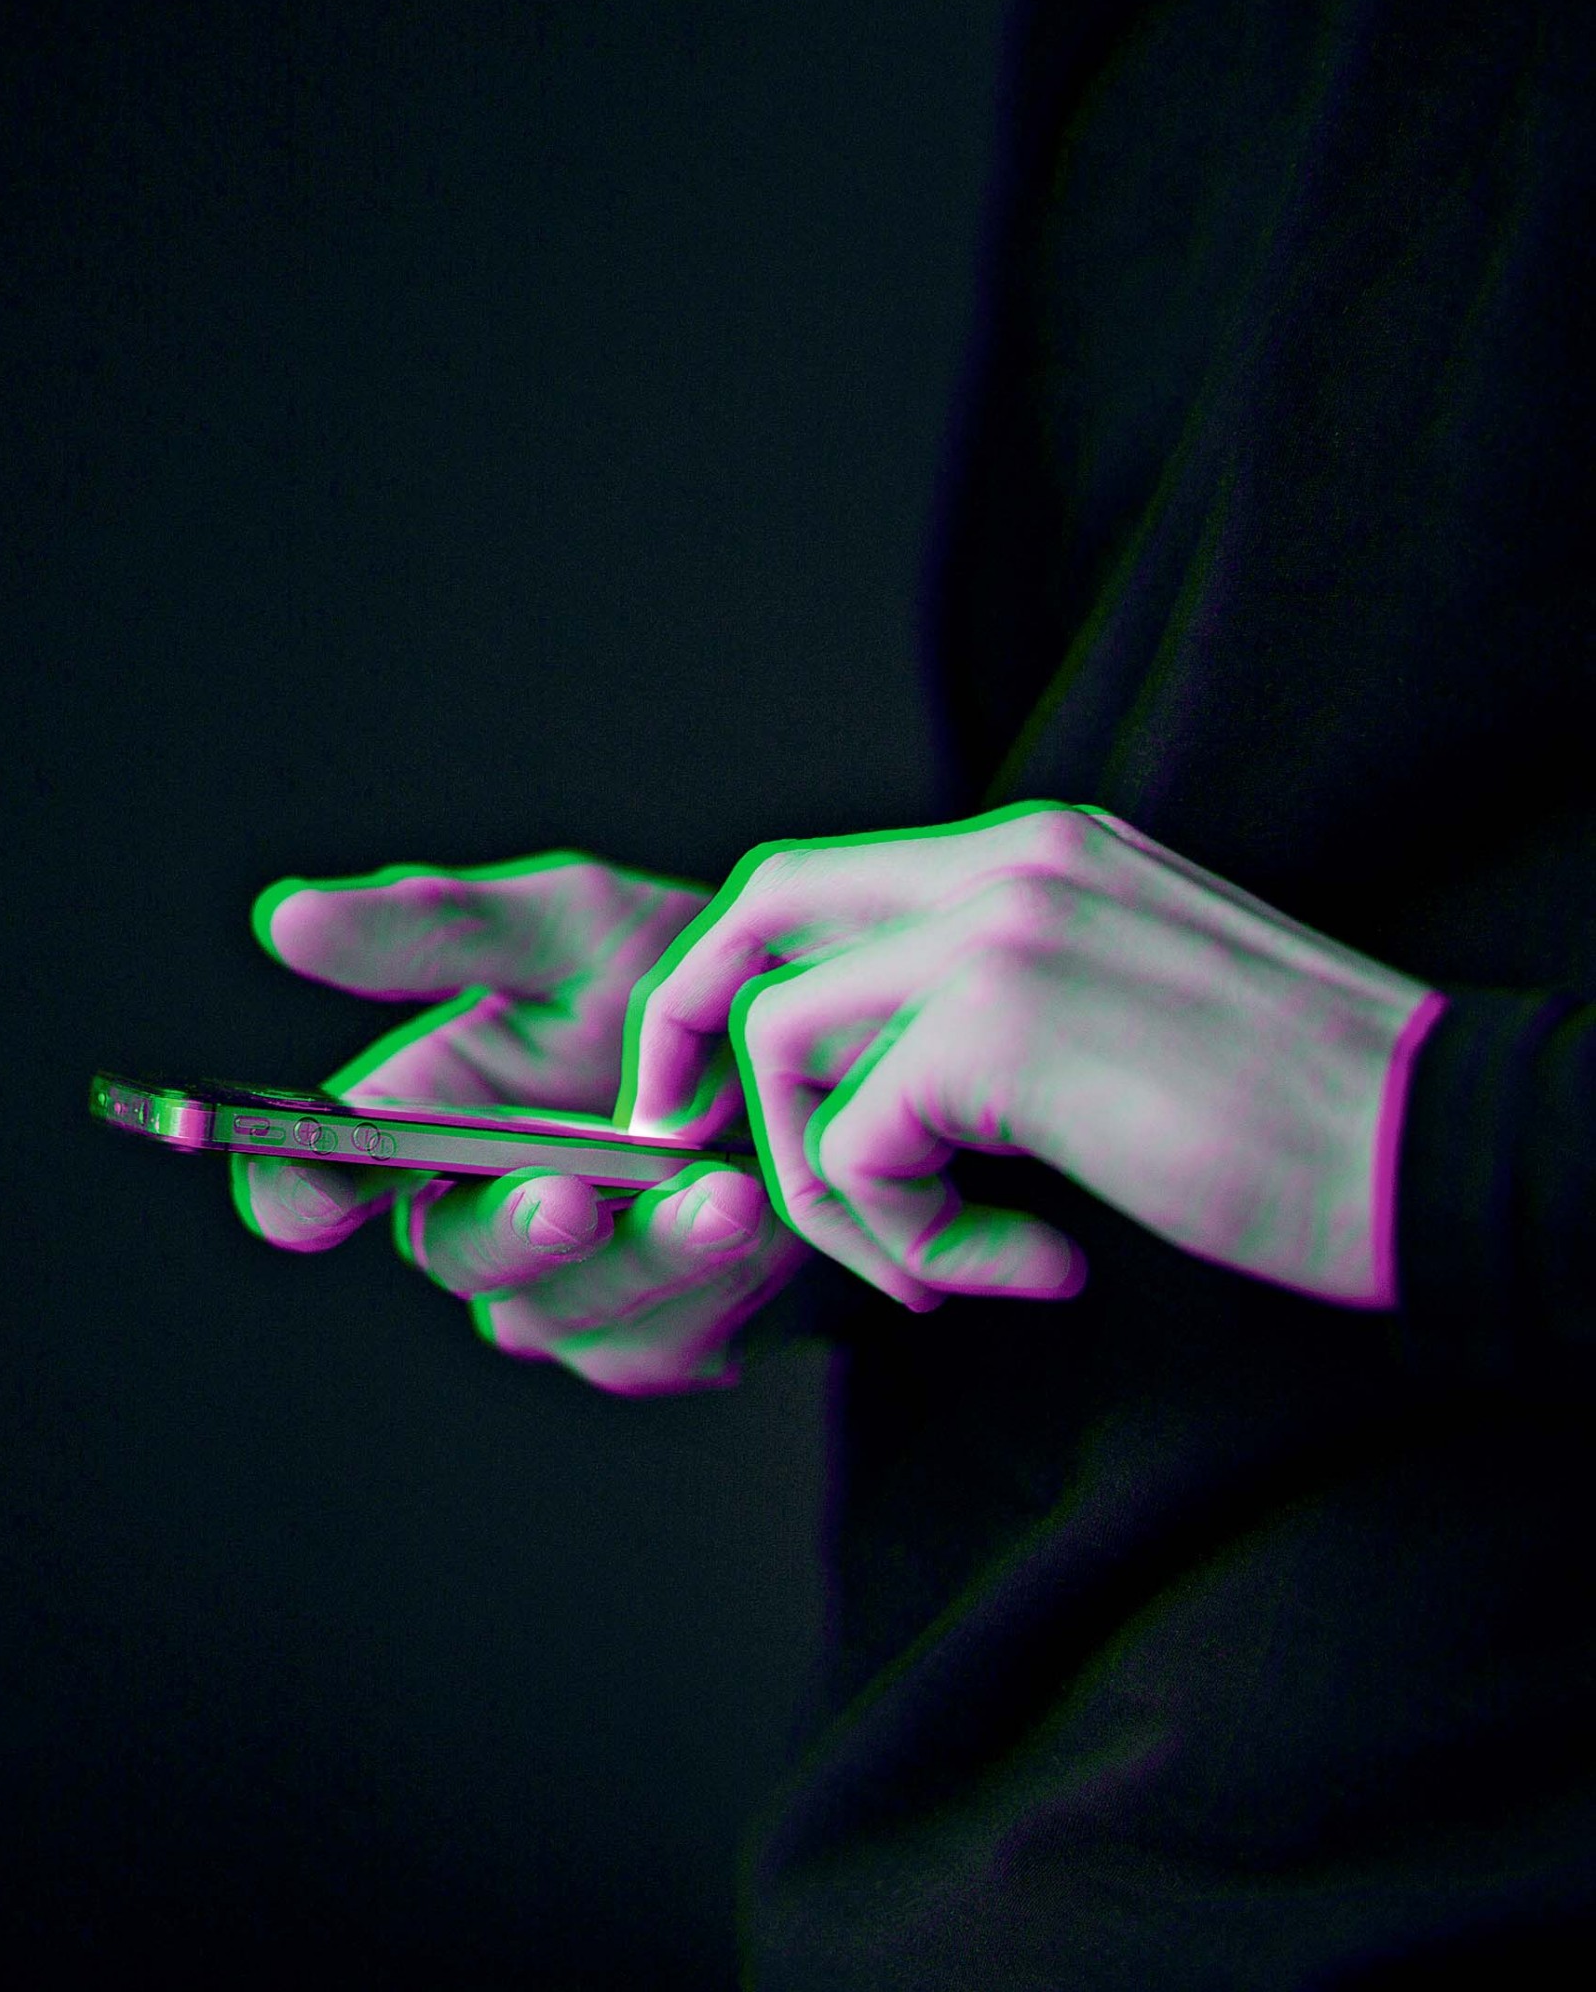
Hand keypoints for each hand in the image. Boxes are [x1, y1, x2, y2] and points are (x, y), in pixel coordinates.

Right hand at [233, 851, 809, 1393]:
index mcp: (420, 1119)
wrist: (827, 1047)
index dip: (299, 1189)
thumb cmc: (678, 979)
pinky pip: (660, 1336)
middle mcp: (472, 1218)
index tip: (319, 1188)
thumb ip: (441, 930)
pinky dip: (715, 1278)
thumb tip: (287, 919)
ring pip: (563, 1308)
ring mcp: (559, 1294)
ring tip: (723, 1195)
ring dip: (645, 1254)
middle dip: (512, 1227)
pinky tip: (763, 1216)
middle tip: (570, 1198)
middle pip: (451, 1254)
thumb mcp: (573, 925)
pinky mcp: (651, 1341)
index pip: (309, 1182)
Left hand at [618, 803, 1446, 1311]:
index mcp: (1035, 856)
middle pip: (756, 913)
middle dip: (688, 1035)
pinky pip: (852, 1139)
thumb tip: (868, 1088)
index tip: (715, 1093)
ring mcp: (1000, 930)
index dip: (734, 982)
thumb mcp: (1121, 1021)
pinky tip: (1014, 1268)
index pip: (817, 882)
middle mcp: (1004, 865)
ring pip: (782, 1040)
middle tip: (690, 1148)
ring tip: (948, 1260)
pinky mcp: (1004, 1023)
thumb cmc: (1296, 1117)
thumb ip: (991, 1019)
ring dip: (832, 1188)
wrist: (1437, 1151)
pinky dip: (900, 1237)